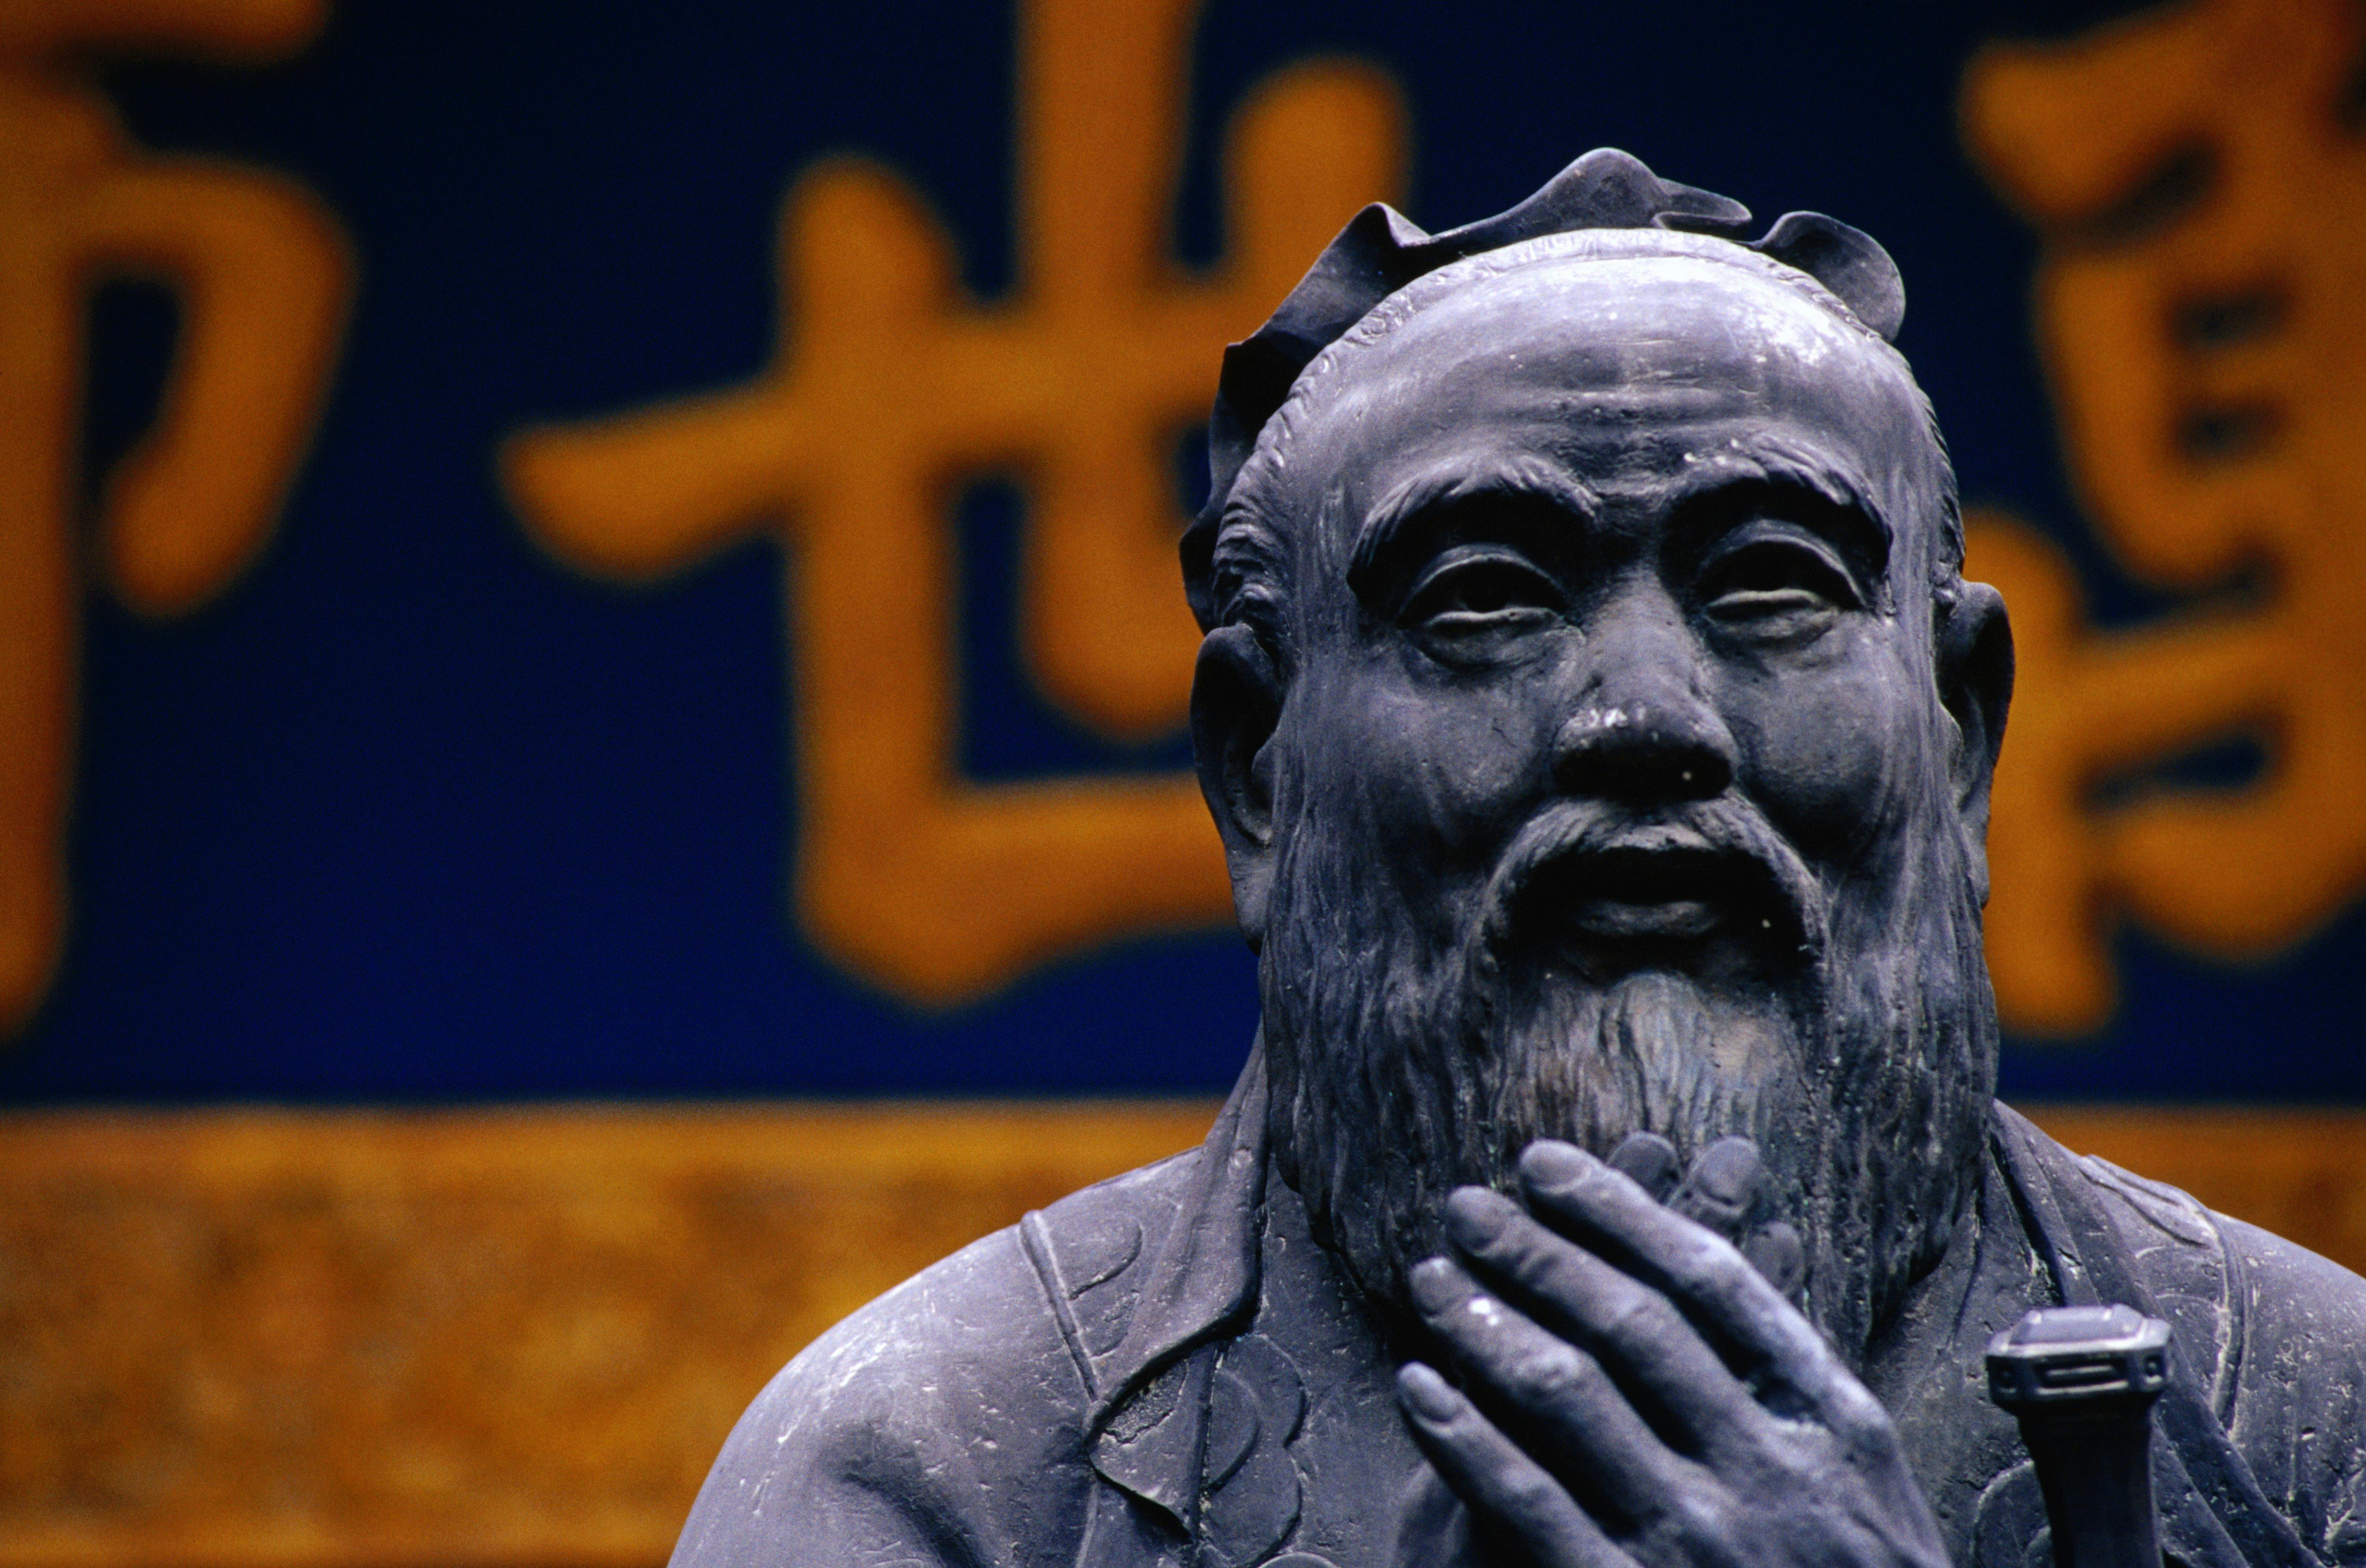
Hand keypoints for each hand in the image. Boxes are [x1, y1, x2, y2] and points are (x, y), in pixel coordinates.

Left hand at [1390, 1137, 1945, 1567]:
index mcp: (1830, 1419)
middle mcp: (1767, 1470)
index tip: (1542, 1165)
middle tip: (1464, 1207)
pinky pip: (1529, 1503)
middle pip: (1629, 1322)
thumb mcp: (1860, 1474)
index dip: (1617, 1211)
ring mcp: (1699, 1541)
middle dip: (1535, 1250)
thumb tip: (1726, 1243)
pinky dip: (1464, 1437)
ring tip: (1431, 1279)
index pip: (1710, 1280)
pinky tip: (1419, 1388)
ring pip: (1569, 1397)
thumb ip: (1790, 1375)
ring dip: (1484, 1323)